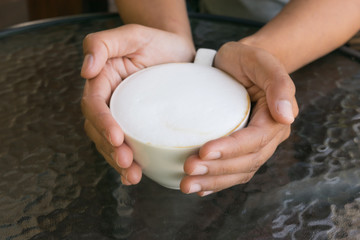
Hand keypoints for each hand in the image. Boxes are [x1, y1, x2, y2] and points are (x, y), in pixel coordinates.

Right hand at [81, 24, 194, 184]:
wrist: (180, 52)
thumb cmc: (157, 41)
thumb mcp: (132, 34)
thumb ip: (102, 44)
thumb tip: (86, 70)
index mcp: (102, 81)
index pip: (94, 105)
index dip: (102, 123)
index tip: (116, 137)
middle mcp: (109, 101)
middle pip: (99, 130)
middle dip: (110, 149)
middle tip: (126, 163)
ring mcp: (123, 115)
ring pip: (111, 143)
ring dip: (118, 161)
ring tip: (132, 175)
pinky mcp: (138, 125)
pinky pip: (129, 145)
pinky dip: (130, 162)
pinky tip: (136, 174)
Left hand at [180, 41, 297, 195]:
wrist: (236, 64)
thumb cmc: (247, 60)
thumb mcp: (261, 61)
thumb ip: (278, 84)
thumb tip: (287, 116)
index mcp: (276, 119)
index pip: (255, 140)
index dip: (231, 149)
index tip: (204, 151)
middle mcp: (268, 137)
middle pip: (246, 162)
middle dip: (217, 169)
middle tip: (189, 170)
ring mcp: (254, 146)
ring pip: (238, 171)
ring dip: (213, 181)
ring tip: (187, 185)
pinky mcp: (239, 149)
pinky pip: (231, 171)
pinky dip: (216, 182)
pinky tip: (200, 188)